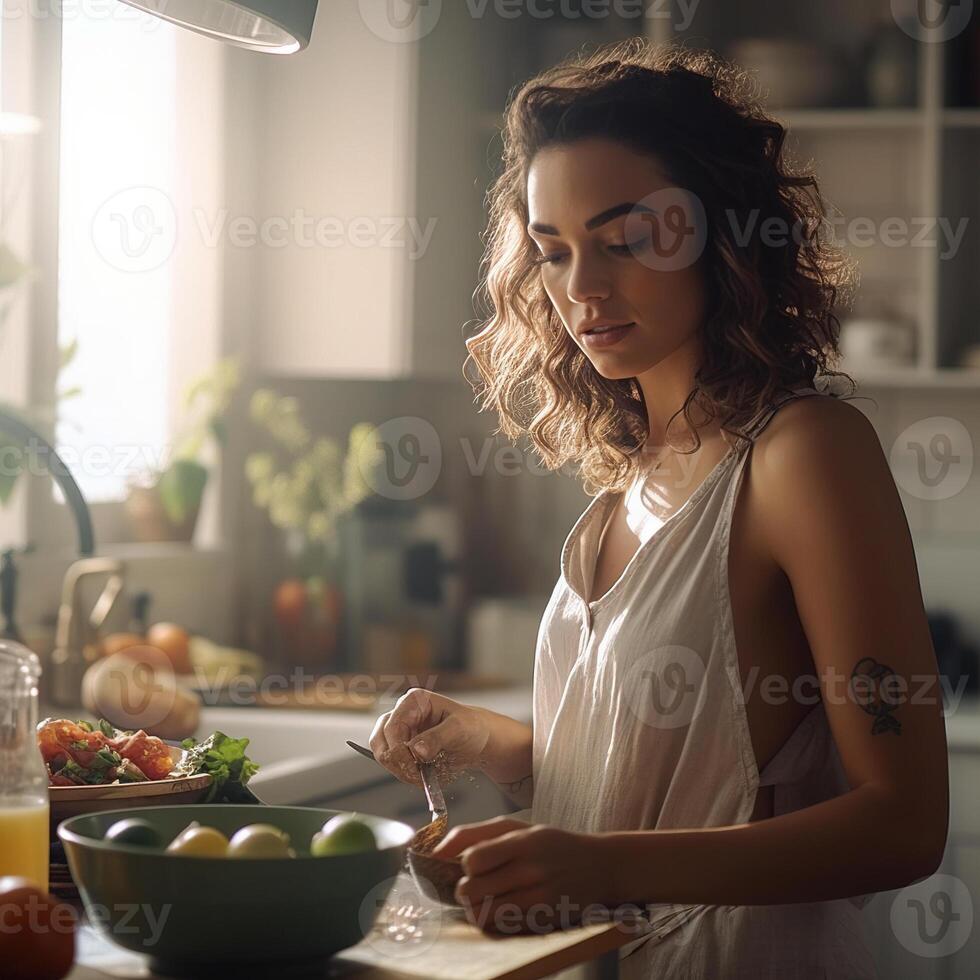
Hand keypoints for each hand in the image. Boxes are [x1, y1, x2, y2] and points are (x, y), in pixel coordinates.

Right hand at [368, 689, 489, 787]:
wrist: (477, 739)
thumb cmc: (471, 726)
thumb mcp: (459, 729)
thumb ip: (438, 737)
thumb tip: (417, 750)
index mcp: (413, 701)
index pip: (391, 727)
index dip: (398, 749)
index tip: (413, 765)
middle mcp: (402, 714)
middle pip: (380, 741)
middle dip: (397, 762)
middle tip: (416, 775)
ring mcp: (400, 732)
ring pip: (383, 755)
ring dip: (401, 770)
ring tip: (423, 776)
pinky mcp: (402, 748)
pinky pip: (393, 765)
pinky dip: (405, 774)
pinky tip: (423, 775)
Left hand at [429, 817, 620, 934]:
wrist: (599, 866)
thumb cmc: (550, 844)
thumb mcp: (518, 827)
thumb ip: (475, 834)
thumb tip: (435, 851)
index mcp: (521, 840)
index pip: (473, 859)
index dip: (466, 865)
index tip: (474, 865)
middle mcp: (530, 868)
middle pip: (471, 890)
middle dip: (466, 890)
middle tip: (477, 886)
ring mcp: (538, 895)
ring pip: (482, 914)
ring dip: (477, 909)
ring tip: (489, 899)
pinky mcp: (544, 918)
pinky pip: (502, 927)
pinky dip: (496, 920)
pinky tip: (506, 909)